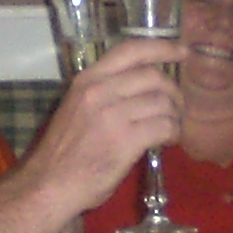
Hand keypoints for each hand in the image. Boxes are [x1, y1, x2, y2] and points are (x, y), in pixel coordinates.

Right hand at [21, 38, 182, 219]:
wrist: (49, 184)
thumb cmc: (63, 150)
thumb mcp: (77, 107)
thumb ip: (104, 93)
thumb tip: (141, 89)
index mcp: (87, 80)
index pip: (130, 50)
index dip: (162, 47)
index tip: (183, 51)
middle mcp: (99, 91)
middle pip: (153, 77)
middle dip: (173, 91)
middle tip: (177, 106)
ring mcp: (112, 116)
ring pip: (162, 102)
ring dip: (174, 115)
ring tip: (171, 127)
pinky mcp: (125, 141)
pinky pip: (163, 126)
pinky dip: (173, 132)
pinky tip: (168, 140)